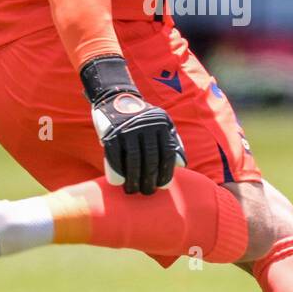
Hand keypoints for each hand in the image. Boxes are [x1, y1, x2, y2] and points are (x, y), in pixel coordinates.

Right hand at [81, 55, 186, 195]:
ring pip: (134, 160)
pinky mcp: (111, 133)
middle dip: (149, 180)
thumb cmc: (141, 119)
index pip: (167, 153)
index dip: (165, 173)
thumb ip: (172, 142)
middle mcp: (146, 126)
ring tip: (133, 190)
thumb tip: (180, 165)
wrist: (114, 99)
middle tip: (146, 192)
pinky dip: (117, 171)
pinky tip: (119, 182)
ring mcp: (128, 129)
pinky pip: (116, 156)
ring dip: (133, 179)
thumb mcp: (161, 123)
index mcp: (161, 124)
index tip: (162, 187)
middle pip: (151, 159)